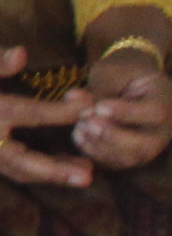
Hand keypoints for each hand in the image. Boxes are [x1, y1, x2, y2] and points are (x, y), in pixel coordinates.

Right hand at [0, 41, 98, 187]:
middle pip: (22, 161)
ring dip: (50, 177)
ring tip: (82, 176)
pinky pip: (11, 170)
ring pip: (18, 171)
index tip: (89, 107)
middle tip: (87, 174)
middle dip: (55, 170)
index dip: (62, 112)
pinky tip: (60, 172)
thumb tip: (22, 54)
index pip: (29, 113)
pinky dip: (37, 173)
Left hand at [74, 50, 171, 171]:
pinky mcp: (129, 156)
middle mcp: (161, 130)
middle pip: (146, 145)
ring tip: (80, 126)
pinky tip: (78, 135)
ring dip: (101, 146)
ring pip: (130, 158)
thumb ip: (99, 87)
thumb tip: (72, 98)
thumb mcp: (115, 73)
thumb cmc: (124, 75)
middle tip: (89, 123)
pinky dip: (95, 153)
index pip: (154, 113)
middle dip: (114, 137)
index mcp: (165, 102)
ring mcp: (147, 147)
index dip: (127, 113)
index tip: (100, 107)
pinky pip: (114, 163)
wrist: (131, 84)